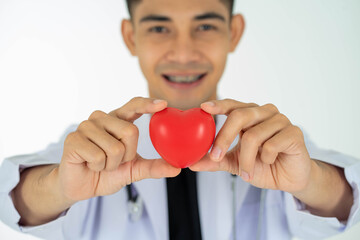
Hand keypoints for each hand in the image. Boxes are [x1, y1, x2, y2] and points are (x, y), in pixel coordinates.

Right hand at [58, 97, 180, 202]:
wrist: (81, 186)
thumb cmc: (107, 173)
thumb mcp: (134, 170)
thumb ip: (153, 167)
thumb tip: (176, 168)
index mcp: (118, 120)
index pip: (134, 105)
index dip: (147, 104)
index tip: (163, 104)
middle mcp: (102, 118)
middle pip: (131, 132)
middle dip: (126, 156)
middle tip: (113, 161)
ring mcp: (86, 126)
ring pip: (115, 147)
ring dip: (111, 164)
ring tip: (100, 163)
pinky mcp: (73, 139)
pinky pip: (97, 156)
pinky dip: (98, 167)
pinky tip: (89, 164)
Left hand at [190, 98, 311, 193]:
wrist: (289, 179)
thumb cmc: (262, 165)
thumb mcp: (235, 163)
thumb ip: (215, 161)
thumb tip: (191, 163)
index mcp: (250, 115)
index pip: (232, 105)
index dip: (218, 105)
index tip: (203, 108)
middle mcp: (265, 113)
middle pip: (240, 116)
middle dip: (224, 137)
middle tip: (215, 157)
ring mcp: (280, 120)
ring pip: (253, 135)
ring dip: (246, 159)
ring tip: (246, 173)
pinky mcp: (294, 132)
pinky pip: (272, 144)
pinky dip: (265, 158)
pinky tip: (270, 162)